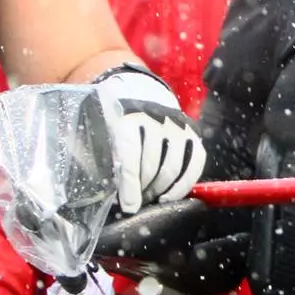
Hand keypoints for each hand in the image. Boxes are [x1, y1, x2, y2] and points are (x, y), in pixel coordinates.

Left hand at [90, 68, 204, 212]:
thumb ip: (101, 152)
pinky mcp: (192, 130)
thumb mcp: (99, 124)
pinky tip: (171, 194)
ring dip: (162, 189)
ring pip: (175, 167)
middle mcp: (156, 118)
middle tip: (136, 202)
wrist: (138, 87)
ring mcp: (177, 124)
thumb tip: (99, 189)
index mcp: (127, 116)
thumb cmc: (113, 113)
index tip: (129, 206)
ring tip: (150, 198)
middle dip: (144, 190)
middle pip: (154, 165)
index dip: (130, 184)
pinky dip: (185, 183)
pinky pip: (196, 162)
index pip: (131, 155)